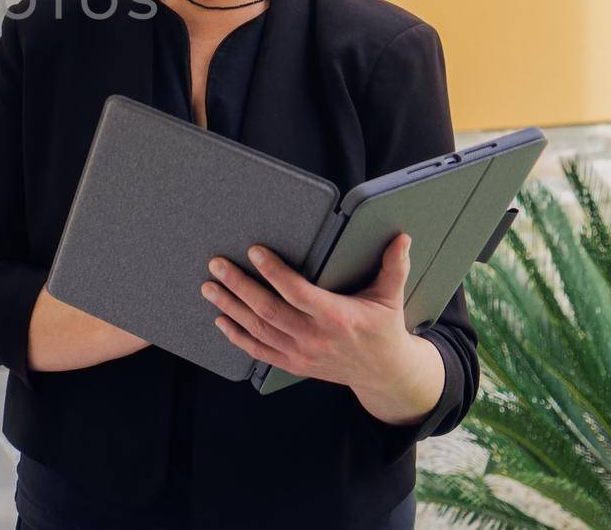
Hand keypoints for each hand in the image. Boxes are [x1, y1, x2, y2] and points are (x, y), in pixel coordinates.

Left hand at [200, 234, 443, 423]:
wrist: (383, 374)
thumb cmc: (383, 329)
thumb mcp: (390, 298)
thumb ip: (393, 266)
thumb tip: (401, 237)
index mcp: (337, 317)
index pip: (298, 292)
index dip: (274, 272)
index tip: (254, 251)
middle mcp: (315, 337)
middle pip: (268, 310)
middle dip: (238, 286)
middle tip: (216, 264)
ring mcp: (301, 354)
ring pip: (258, 330)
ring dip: (230, 307)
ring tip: (209, 287)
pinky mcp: (293, 365)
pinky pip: (259, 352)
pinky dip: (237, 337)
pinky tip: (220, 319)